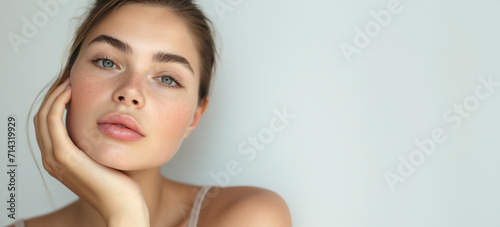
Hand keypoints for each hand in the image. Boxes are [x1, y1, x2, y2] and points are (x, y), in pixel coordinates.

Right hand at [34, 79, 148, 225]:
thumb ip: (97, 142)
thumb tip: (107, 124)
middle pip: (41, 117)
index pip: (48, 124)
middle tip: (69, 78)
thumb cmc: (121, 185)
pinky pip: (52, 122)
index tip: (72, 86)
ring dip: (54, 95)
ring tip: (69, 80)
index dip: (56, 102)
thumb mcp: (105, 156)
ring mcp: (56, 159)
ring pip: (43, 116)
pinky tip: (71, 92)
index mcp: (60, 159)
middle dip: (53, 95)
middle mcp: (52, 159)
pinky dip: (57, 103)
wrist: (124, 206)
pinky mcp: (65, 157)